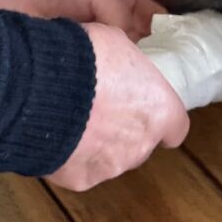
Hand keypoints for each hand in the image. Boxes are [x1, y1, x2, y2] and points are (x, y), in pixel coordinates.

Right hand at [45, 22, 189, 190]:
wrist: (46, 89)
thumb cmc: (87, 60)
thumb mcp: (116, 42)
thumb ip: (126, 66)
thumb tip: (117, 67)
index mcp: (159, 110)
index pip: (176, 127)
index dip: (162, 120)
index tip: (150, 111)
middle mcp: (141, 145)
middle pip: (140, 143)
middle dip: (124, 129)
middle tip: (100, 107)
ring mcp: (111, 166)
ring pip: (111, 159)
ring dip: (97, 143)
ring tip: (72, 120)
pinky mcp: (81, 179)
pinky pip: (80, 168)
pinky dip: (70, 156)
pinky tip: (56, 135)